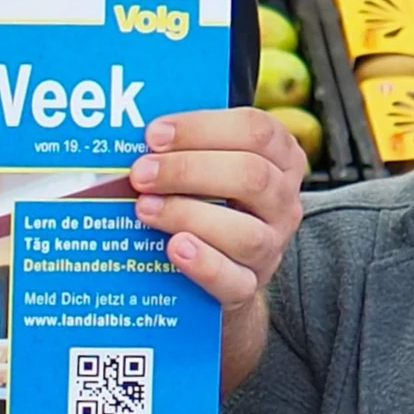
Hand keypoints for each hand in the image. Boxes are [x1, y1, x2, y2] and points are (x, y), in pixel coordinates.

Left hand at [129, 108, 305, 310]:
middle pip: (252, 176)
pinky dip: (203, 263)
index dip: (201, 128)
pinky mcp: (249, 285)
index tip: (154, 134)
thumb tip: (130, 133)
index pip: (256, 130)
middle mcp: (283, 201)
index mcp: (280, 157)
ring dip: (187, 215)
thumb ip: (185, 145)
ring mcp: (271, 247)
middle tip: (140, 173)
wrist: (221, 265)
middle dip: (187, 170)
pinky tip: (174, 247)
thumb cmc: (209, 196)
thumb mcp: (210, 161)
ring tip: (145, 208)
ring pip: (245, 232)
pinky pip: (234, 279)